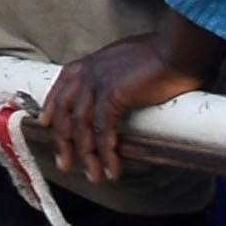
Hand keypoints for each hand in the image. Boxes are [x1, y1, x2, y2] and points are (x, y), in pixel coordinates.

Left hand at [43, 34, 200, 180]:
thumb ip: (122, 74)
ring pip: (81, 124)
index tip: (45, 123)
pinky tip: (111, 168)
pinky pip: (103, 129)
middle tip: (64, 164)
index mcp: (93, 62)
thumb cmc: (165, 54)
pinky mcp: (114, 95)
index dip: (52, 105)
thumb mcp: (132, 60)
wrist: (180, 49)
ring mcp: (99, 82)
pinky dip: (105, 152)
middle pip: (66, 109)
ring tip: (93, 176)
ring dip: (86, 154)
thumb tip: (127, 88)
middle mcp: (90, 71)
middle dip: (63, 140)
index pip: (63, 84)